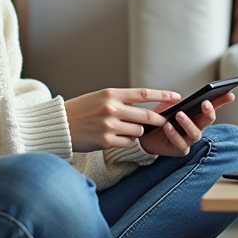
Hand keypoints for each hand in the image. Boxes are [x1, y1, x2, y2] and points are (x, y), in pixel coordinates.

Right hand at [64, 88, 180, 152]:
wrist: (60, 124)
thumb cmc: (81, 110)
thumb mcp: (101, 98)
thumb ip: (122, 101)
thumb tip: (145, 107)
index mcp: (111, 94)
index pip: (144, 93)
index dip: (163, 95)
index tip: (176, 96)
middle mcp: (112, 108)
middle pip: (146, 116)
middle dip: (159, 120)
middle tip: (164, 122)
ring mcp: (109, 126)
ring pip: (138, 131)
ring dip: (137, 132)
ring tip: (124, 129)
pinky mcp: (106, 141)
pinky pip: (128, 143)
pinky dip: (127, 141)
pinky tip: (116, 137)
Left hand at [139, 93, 235, 156]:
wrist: (146, 133)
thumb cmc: (160, 118)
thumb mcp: (169, 106)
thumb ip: (178, 101)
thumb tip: (185, 97)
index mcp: (196, 115)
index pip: (212, 107)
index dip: (222, 101)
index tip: (230, 94)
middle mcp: (196, 127)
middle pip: (208, 120)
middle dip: (209, 112)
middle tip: (205, 103)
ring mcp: (190, 139)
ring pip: (195, 133)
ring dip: (188, 123)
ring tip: (179, 114)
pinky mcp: (181, 150)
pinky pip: (180, 143)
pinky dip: (174, 134)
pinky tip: (167, 126)